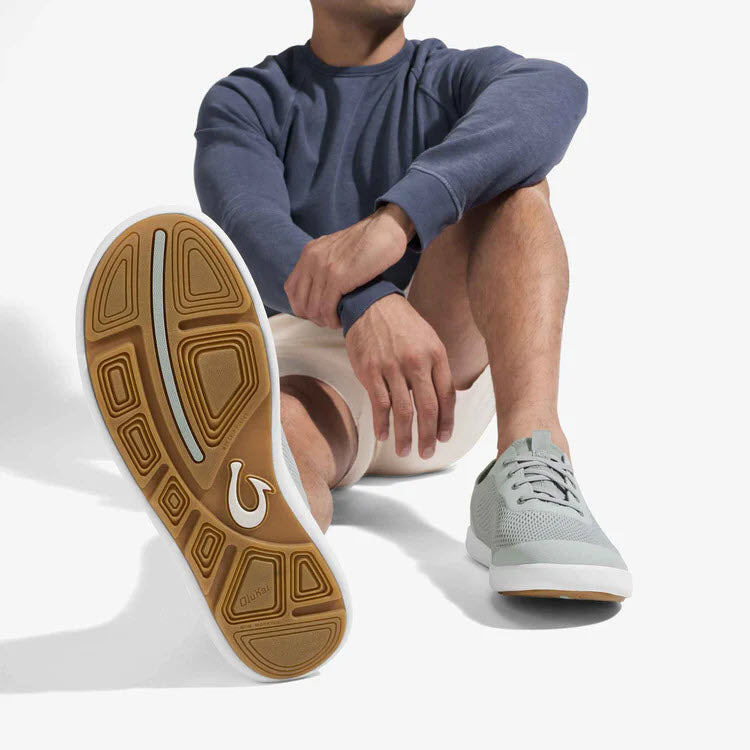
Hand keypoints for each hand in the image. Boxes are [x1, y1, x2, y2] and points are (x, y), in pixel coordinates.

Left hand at [284, 204, 414, 327]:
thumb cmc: (368, 243)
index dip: (300, 306)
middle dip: (312, 317)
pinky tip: (340, 320)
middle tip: (326, 320)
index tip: (315, 313)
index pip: (291, 288)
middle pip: (300, 301)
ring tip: (334, 322)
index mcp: (309, 253)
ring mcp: (324, 268)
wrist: (386, 230)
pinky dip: (332, 319)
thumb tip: (320, 287)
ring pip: (313, 307)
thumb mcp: (336, 250)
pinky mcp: (338, 277)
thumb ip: (324, 263)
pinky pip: (326, 307)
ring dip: (323, 320)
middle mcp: (312, 259)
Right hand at [345, 294, 455, 458]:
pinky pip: (380, 404)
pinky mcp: (370, 371)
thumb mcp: (429, 339)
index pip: (446, 395)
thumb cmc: (403, 325)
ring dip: (405, 435)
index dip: (447, 420)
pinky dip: (382, 423)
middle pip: (427, 408)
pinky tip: (383, 436)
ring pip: (403, 411)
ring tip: (405, 450)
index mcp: (436, 355)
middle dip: (429, 435)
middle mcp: (416, 362)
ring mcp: (392, 367)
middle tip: (427, 452)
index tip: (444, 437)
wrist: (371, 304)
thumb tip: (444, 401)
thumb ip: (437, 368)